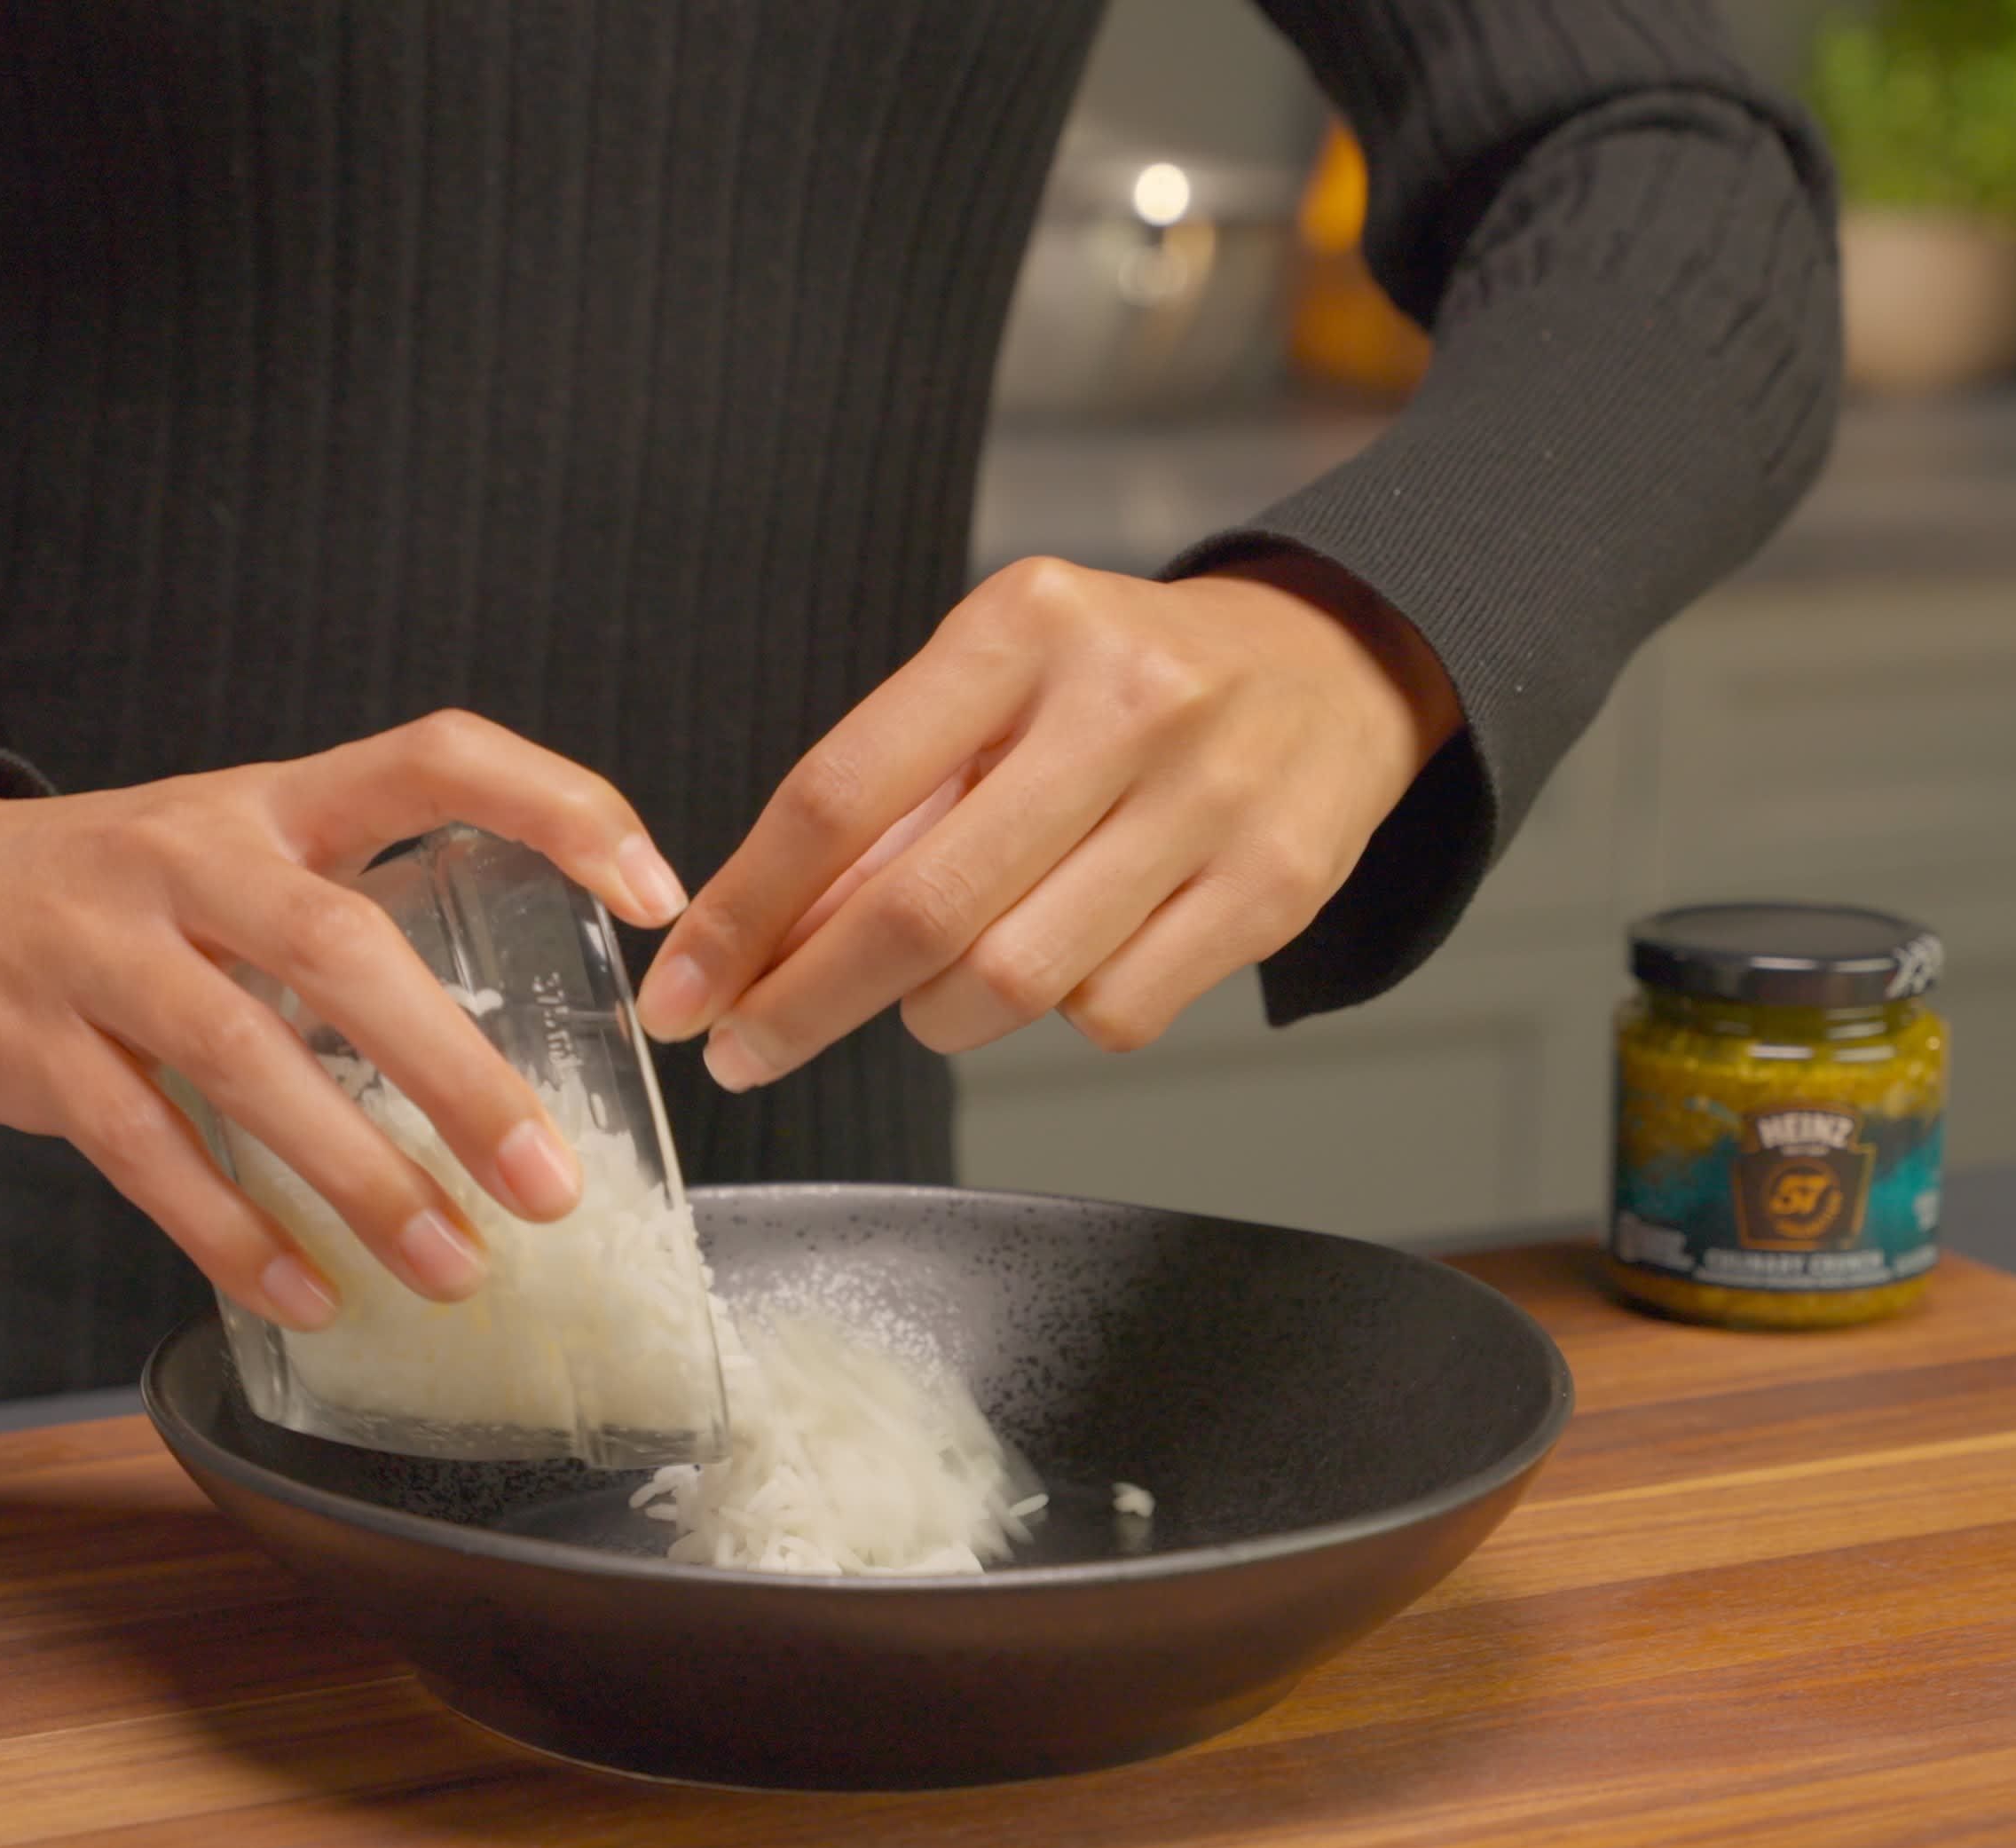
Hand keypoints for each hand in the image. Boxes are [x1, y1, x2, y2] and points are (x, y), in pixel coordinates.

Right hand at [0, 711, 689, 1329]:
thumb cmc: (109, 896)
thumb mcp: (234, 858)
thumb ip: (354, 918)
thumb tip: (515, 1047)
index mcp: (274, 799)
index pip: (438, 755)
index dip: (559, 805)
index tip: (658, 892)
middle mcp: (191, 852)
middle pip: (346, 949)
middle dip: (459, 1076)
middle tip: (551, 1184)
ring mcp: (99, 944)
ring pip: (249, 1061)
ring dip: (361, 1180)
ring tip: (454, 1268)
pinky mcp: (25, 1041)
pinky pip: (145, 1148)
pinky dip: (232, 1231)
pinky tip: (308, 1295)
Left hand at [637, 552, 1461, 1084]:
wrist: (1334, 665)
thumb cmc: (1126, 682)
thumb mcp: (997, 686)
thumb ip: (888, 804)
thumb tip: (762, 945)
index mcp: (1022, 628)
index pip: (840, 792)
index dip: (745, 912)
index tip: (681, 992)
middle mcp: (1123, 701)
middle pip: (922, 908)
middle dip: (805, 1004)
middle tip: (747, 1051)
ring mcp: (1209, 797)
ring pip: (1015, 980)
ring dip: (936, 1016)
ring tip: (928, 992)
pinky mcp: (1276, 885)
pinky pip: (1115, 1012)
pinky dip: (1061, 1017)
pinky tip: (1073, 958)